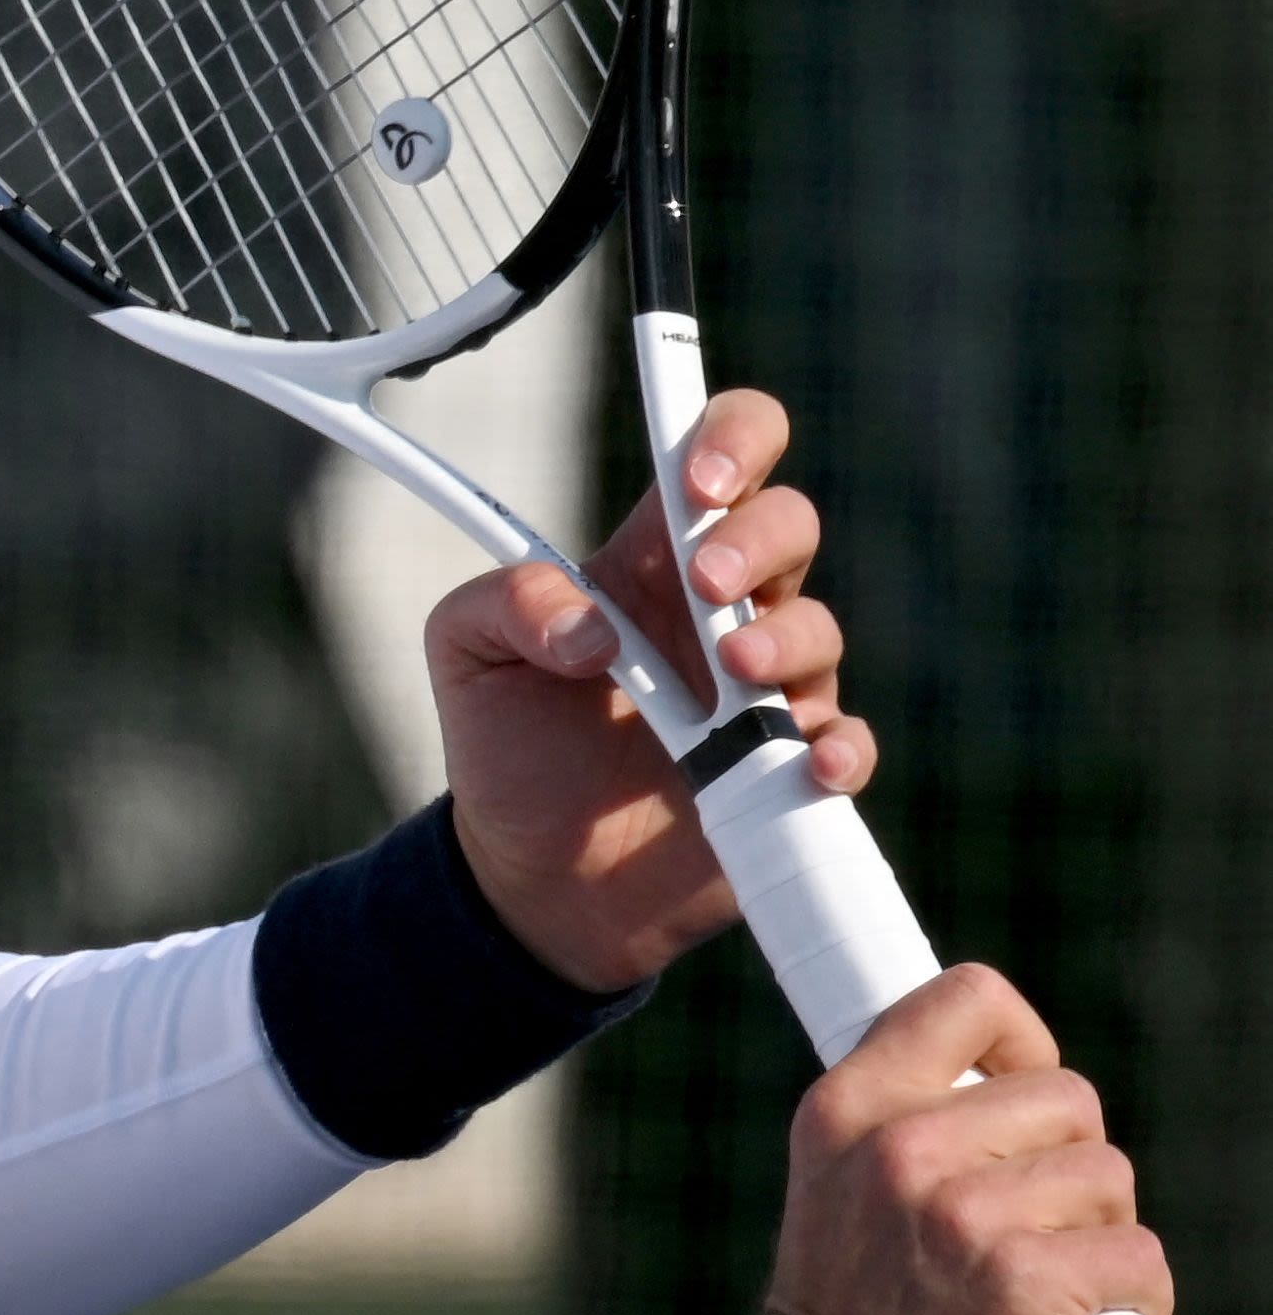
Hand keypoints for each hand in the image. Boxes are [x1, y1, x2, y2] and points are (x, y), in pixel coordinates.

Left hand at [431, 386, 870, 991]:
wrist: (535, 876)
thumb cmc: (509, 748)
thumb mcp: (467, 657)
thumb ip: (504, 605)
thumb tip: (590, 623)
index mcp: (647, 562)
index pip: (716, 458)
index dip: (727, 438)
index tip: (696, 479)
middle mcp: (719, 611)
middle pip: (787, 523)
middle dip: (756, 539)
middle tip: (704, 584)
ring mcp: (764, 688)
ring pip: (820, 626)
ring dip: (785, 640)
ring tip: (732, 676)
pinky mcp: (789, 766)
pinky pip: (847, 739)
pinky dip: (840, 746)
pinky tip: (810, 761)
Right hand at [760, 964, 1169, 1314]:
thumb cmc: (852, 1309)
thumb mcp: (837, 1182)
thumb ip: (903, 1121)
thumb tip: (1007, 1078)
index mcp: (849, 1107)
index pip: (967, 999)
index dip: (1021, 1043)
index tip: (1016, 1100)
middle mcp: (900, 1147)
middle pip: (1067, 1096)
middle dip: (1071, 1162)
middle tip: (1028, 1226)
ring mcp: (962, 1215)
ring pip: (1110, 1178)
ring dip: (1100, 1233)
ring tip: (1046, 1279)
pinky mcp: (1026, 1284)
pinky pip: (1140, 1257)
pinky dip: (1136, 1298)